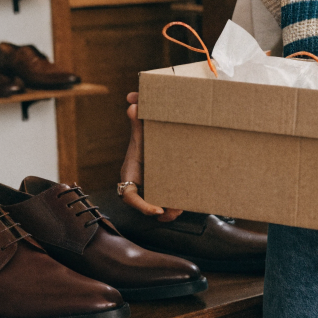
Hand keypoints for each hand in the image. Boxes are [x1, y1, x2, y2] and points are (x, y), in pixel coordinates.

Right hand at [120, 92, 182, 221]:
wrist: (153, 142)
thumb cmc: (144, 141)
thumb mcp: (141, 135)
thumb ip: (137, 124)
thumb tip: (133, 105)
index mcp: (130, 175)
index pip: (129, 197)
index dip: (142, 206)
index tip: (158, 209)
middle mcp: (139, 186)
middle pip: (146, 206)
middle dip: (160, 212)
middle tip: (175, 211)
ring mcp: (151, 189)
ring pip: (159, 207)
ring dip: (171, 211)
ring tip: (182, 208)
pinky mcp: (163, 189)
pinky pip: (168, 202)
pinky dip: (176, 204)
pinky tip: (187, 203)